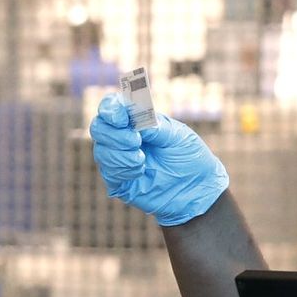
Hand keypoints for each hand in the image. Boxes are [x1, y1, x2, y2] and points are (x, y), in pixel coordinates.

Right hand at [88, 96, 228, 227]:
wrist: (197, 189)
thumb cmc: (189, 157)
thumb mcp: (178, 136)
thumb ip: (155, 127)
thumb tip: (134, 121)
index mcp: (136, 120)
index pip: (112, 107)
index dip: (111, 109)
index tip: (121, 118)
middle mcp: (122, 137)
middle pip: (98, 127)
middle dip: (114, 134)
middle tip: (136, 141)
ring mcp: (119, 159)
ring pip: (101, 151)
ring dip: (120, 155)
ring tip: (142, 160)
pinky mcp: (119, 182)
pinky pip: (108, 172)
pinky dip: (122, 170)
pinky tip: (139, 172)